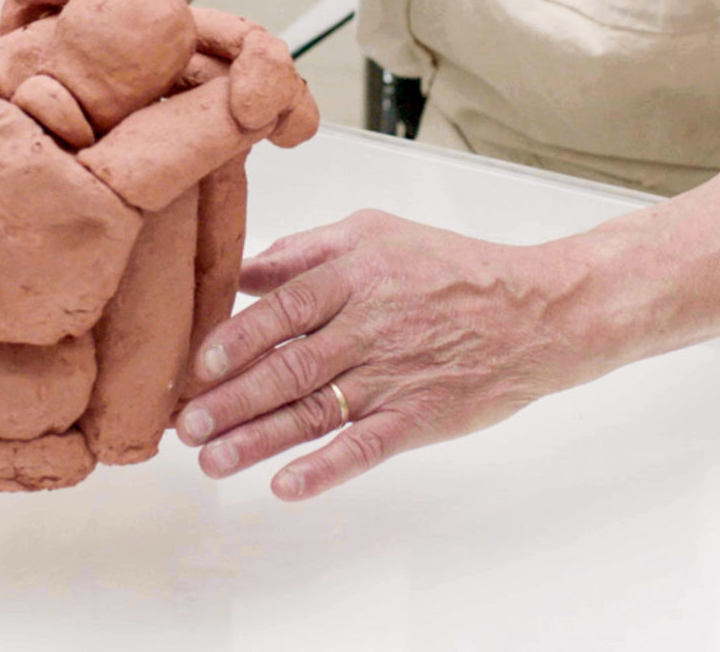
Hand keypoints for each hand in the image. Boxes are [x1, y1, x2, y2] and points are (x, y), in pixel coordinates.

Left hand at [172, 210, 585, 500]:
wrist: (535, 311)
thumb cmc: (452, 268)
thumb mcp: (375, 232)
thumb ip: (306, 250)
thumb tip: (244, 272)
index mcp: (354, 277)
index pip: (281, 311)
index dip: (235, 341)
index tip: (197, 366)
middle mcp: (368, 328)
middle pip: (287, 370)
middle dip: (230, 401)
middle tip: (185, 426)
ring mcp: (393, 378)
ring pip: (314, 413)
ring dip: (258, 440)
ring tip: (212, 462)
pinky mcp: (418, 418)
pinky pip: (364, 448)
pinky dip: (325, 469)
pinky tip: (286, 486)